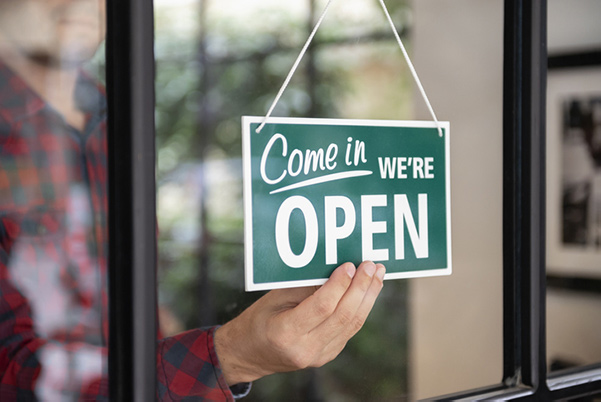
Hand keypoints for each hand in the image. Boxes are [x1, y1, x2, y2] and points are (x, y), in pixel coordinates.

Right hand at [214, 261, 385, 384]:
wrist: (249, 354)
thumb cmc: (257, 321)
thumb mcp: (274, 298)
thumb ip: (303, 286)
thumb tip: (334, 268)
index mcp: (286, 333)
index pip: (321, 307)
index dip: (339, 285)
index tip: (350, 265)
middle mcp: (305, 349)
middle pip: (343, 316)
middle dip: (361, 288)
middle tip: (371, 266)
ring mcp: (319, 356)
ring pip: (352, 324)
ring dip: (368, 297)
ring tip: (377, 275)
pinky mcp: (327, 355)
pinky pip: (349, 329)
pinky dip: (360, 307)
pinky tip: (367, 291)